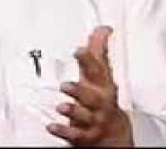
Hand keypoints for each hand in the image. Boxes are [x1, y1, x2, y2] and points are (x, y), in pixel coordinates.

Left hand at [46, 26, 133, 146]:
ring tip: (61, 106)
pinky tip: (52, 126)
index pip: (97, 70)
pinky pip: (75, 136)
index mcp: (103, 85)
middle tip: (65, 85)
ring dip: (72, 111)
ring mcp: (93, 120)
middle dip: (79, 91)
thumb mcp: (101, 75)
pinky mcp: (85, 136)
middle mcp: (100, 103)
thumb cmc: (102, 99)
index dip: (88, 59)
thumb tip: (102, 29)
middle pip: (92, 97)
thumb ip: (97, 51)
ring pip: (84, 117)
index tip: (79, 50)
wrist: (113, 134)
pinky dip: (63, 131)